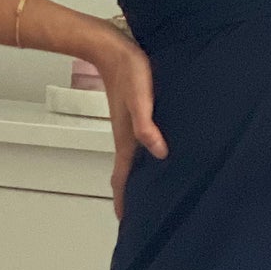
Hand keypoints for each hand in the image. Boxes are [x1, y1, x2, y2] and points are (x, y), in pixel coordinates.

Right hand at [84, 24, 167, 217]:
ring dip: (137, 176)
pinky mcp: (136, 115)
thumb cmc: (127, 71)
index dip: (123, 200)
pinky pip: (140, 143)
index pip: (122, 178)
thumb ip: (147, 125)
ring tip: (148, 191)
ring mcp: (130, 126)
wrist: (111, 48)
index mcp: (126, 139)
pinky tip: (156, 154)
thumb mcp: (140, 99)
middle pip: (127, 173)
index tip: (125, 221)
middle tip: (140, 213)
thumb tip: (159, 152)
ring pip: (134, 159)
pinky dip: (144, 155)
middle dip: (130, 194)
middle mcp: (127, 137)